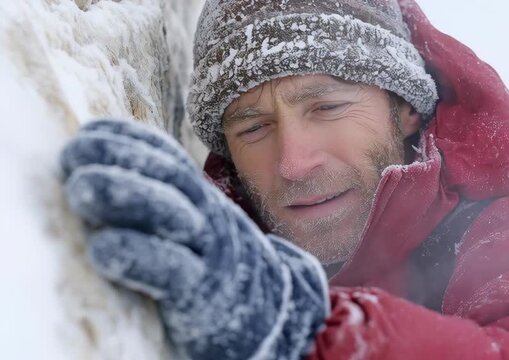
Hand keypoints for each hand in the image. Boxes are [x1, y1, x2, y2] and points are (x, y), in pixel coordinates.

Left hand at [61, 119, 328, 359]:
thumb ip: (161, 204)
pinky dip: (134, 254)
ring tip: (80, 188)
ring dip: (125, 194)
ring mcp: (209, 252)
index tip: (88, 133)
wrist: (270, 314)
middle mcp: (207, 216)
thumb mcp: (196, 227)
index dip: (128, 138)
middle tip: (72, 153)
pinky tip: (102, 248)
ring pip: (170, 213)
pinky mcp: (201, 292)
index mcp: (201, 199)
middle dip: (119, 156)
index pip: (167, 157)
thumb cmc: (211, 268)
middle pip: (168, 176)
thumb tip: (97, 179)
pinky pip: (170, 268)